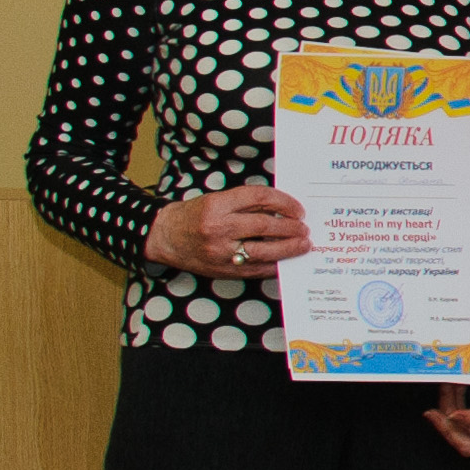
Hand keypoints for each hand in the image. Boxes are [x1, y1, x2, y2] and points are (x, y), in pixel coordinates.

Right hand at [145, 184, 308, 276]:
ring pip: (263, 251)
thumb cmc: (194, 216)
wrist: (164, 237)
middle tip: (304, 228)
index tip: (298, 209)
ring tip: (303, 244)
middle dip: (290, 228)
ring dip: (288, 248)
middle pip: (264, 225)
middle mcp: (218, 228)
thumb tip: (285, 209)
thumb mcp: (218, 200)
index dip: (284, 202)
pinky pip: (255, 269)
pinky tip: (286, 260)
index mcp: (217, 205)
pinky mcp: (222, 270)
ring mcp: (220, 252)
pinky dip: (274, 265)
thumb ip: (248, 204)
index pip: (259, 198)